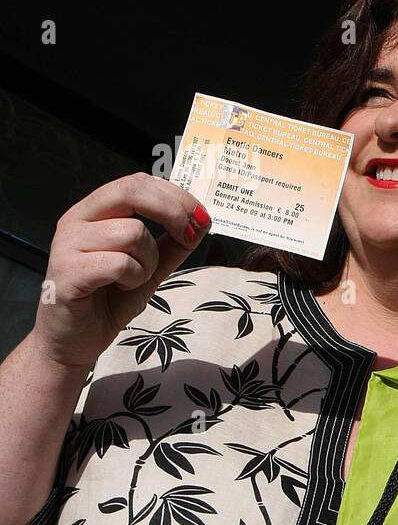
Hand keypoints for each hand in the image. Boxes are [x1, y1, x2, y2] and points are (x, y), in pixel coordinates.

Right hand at [32, 173, 210, 369]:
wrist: (74, 341)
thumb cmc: (108, 300)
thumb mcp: (151, 266)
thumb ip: (172, 244)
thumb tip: (201, 223)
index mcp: (94, 212)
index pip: (137, 183)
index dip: (176, 196)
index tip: (202, 218)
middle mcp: (76, 220)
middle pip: (131, 191)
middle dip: (172, 212)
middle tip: (190, 235)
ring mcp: (67, 244)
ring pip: (132, 232)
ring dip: (149, 260)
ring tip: (136, 278)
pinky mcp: (67, 272)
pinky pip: (120, 262)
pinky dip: (134, 277)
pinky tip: (123, 288)